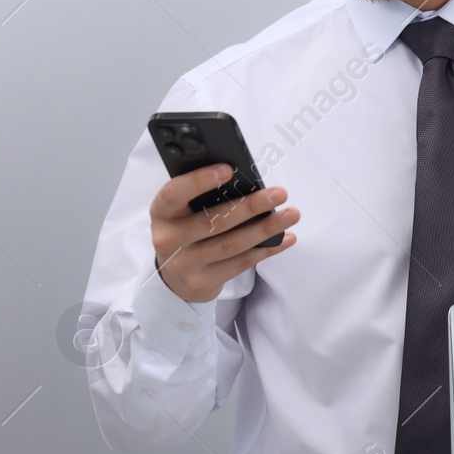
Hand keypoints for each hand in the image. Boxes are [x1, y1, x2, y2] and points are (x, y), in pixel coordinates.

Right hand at [151, 164, 298, 302]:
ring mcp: (184, 264)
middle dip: (250, 206)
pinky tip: (286, 238)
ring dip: (266, 228)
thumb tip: (246, 180)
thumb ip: (202, 196)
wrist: (173, 278)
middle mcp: (168, 239)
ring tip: (291, 214)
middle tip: (280, 193)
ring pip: (231, 244)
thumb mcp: (183, 212)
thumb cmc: (186, 231)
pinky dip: (267, 250)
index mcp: (162, 213)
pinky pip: (241, 264)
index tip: (229, 170)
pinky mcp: (201, 283)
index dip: (199, 181)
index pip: (174, 193)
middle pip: (213, 221)